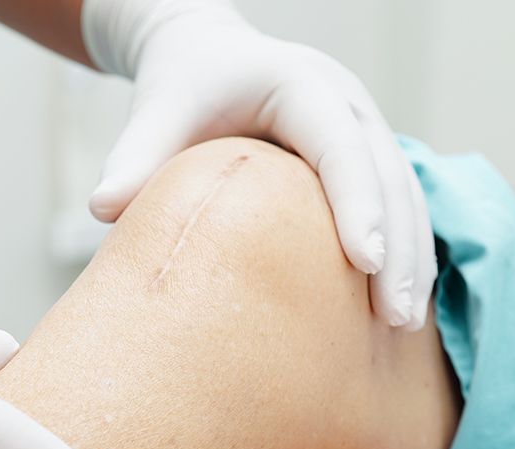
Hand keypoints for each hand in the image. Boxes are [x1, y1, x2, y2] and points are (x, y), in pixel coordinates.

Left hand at [83, 0, 434, 328]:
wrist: (207, 56)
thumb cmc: (182, 86)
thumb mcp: (157, 112)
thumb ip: (135, 156)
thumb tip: (102, 209)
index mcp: (301, 85)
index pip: (340, 147)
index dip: (358, 204)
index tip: (367, 264)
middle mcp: (346, 102)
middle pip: (389, 176)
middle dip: (399, 248)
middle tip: (396, 318)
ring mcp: (364, 127)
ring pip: (406, 193)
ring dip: (413, 258)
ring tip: (404, 325)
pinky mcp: (366, 155)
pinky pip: (399, 203)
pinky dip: (405, 251)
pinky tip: (398, 305)